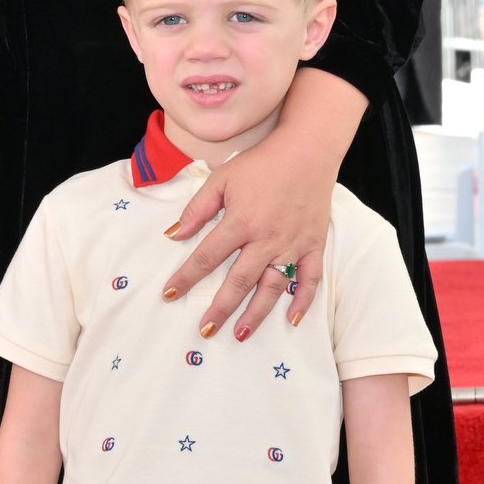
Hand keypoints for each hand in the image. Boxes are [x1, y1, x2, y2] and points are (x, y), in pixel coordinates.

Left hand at [163, 115, 336, 338]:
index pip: (207, 257)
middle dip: (220, 308)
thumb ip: (197, 208)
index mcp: (240, 222)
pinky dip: (303, 301)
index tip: (170, 294)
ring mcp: (292, 245)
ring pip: (272, 287)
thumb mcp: (222, 179)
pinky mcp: (313, 245)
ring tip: (241, 334)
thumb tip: (173, 235)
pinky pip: (310, 279)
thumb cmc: (261, 163)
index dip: (186, 277)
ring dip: (256, 313)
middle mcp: (266, 239)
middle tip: (205, 331)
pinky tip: (292, 320)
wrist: (307, 149)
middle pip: (239, 281)